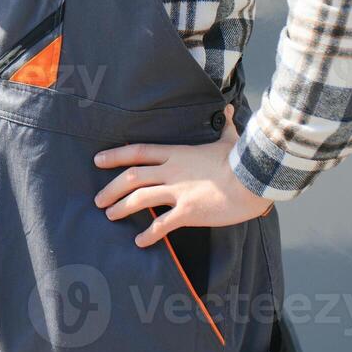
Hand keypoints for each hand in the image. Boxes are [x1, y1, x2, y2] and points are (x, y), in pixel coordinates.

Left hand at [92, 105, 274, 247]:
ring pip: (139, 199)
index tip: (97, 160)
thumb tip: (229, 109)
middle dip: (111, 188)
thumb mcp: (229, 138)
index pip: (138, 151)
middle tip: (98, 199)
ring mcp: (178, 191)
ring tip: (110, 216)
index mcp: (176, 153)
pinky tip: (139, 242)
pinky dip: (148, 234)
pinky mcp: (188, 212)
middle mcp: (171, 171)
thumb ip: (224, 125)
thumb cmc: (242, 159)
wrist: (254, 179)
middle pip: (131, 177)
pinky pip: (161, 224)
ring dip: (121, 208)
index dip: (115, 155)